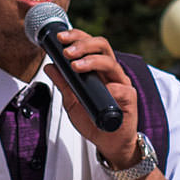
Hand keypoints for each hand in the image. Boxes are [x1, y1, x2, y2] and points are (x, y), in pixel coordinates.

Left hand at [40, 26, 139, 161]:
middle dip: (83, 44)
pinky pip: (121, 88)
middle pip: (102, 45)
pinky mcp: (129, 97)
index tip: (60, 38)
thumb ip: (63, 84)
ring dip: (92, 61)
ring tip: (76, 66)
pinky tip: (102, 90)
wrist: (109, 142)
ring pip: (111, 62)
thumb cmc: (93, 121)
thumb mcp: (71, 102)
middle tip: (68, 51)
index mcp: (98, 69)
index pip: (89, 44)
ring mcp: (121, 83)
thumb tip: (50, 66)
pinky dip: (110, 88)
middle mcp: (110, 72)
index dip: (76, 37)